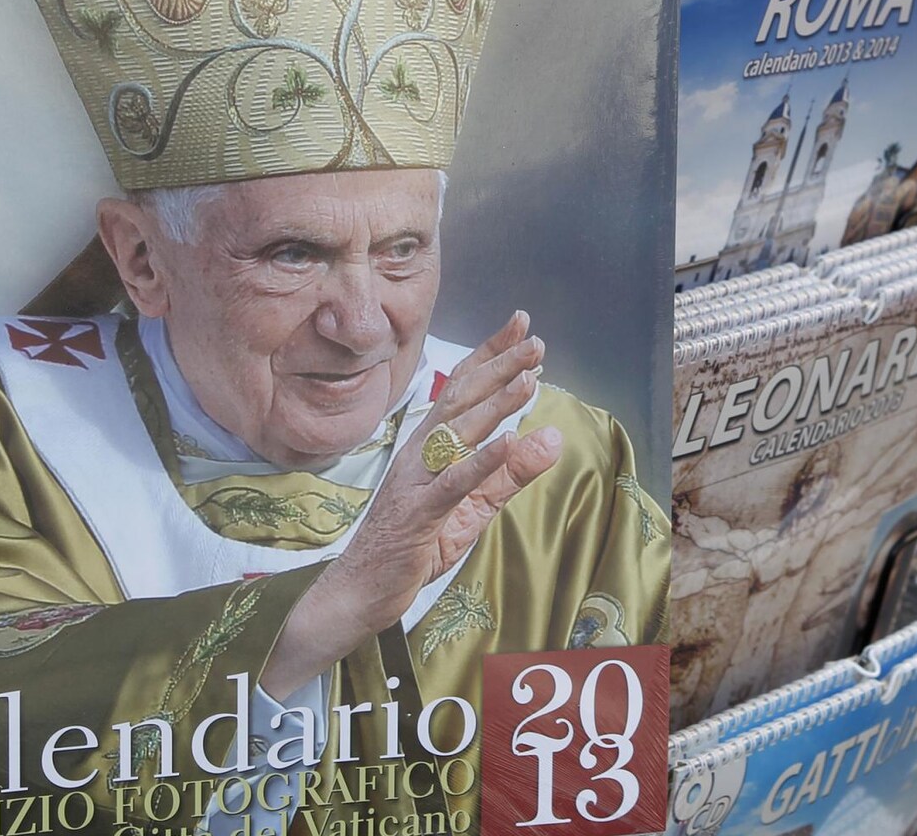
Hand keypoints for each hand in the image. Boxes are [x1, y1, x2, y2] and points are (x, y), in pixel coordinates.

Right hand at [261, 311, 564, 696]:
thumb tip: (553, 438)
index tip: (522, 325)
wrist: (363, 590)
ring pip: (458, 431)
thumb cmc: (416, 544)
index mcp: (432, 445)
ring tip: (530, 377)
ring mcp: (416, 479)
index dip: (491, 354)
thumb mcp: (475, 506)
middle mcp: (421, 451)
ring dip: (496, 402)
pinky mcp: (418, 513)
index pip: (463, 388)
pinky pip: (452, 482)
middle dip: (500, 366)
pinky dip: (482, 460)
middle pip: (462, 398)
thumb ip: (512, 473)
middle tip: (536, 341)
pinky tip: (509, 440)